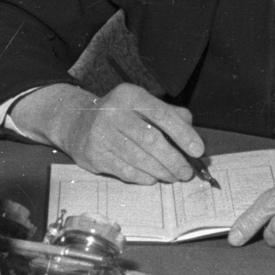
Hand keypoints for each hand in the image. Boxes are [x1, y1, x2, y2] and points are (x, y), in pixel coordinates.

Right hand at [11, 82, 203, 184]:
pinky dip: (143, 177)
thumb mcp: (143, 105)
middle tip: (186, 172)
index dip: (183, 134)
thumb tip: (193, 136)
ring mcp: (100, 134)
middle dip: (174, 159)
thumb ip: (170, 115)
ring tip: (174, 176)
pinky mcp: (93, 154)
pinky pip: (125, 171)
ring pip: (139, 158)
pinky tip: (154, 178)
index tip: (198, 151)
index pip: (162, 115)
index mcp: (130, 96)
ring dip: (161, 171)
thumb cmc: (121, 115)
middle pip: (151, 140)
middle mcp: (113, 112)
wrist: (76, 122)